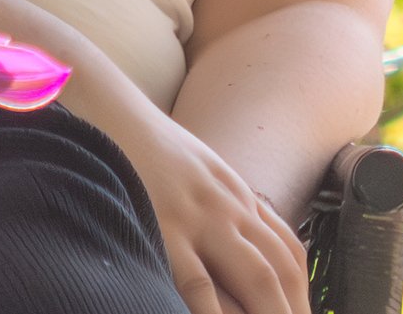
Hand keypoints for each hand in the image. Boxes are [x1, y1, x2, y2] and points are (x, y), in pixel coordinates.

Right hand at [81, 86, 308, 313]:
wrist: (100, 108)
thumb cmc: (134, 148)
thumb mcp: (189, 171)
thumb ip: (211, 205)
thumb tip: (225, 245)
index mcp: (235, 195)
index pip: (287, 250)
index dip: (302, 290)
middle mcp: (228, 208)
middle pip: (281, 270)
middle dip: (296, 311)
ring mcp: (200, 220)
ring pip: (258, 278)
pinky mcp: (165, 231)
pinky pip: (199, 282)